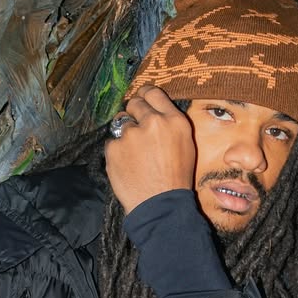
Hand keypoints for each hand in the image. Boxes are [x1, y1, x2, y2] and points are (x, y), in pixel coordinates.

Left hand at [104, 85, 196, 213]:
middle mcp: (152, 122)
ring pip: (121, 124)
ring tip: (134, 154)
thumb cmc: (176, 178)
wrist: (160, 204)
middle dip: (133, 112)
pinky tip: (127, 165)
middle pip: (134, 103)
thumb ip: (170, 124)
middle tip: (136, 129)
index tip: (141, 98)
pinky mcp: (113, 148)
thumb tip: (154, 111)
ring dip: (125, 134)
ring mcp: (130, 134)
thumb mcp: (185, 145)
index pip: (153, 93)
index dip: (144, 94)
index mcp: (174, 121)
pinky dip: (116, 152)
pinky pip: (111, 142)